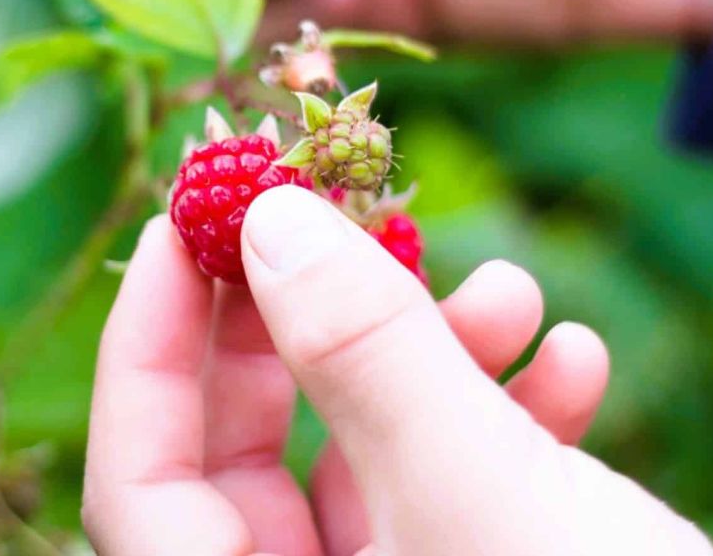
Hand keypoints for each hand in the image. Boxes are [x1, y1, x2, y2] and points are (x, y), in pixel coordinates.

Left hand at [83, 187, 692, 554]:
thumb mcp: (481, 497)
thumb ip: (365, 358)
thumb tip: (267, 219)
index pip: (138, 480)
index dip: (149, 340)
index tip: (194, 217)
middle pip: (247, 454)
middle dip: (301, 325)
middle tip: (335, 224)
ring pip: (363, 456)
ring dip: (432, 357)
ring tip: (511, 294)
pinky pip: (451, 488)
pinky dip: (504, 415)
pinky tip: (573, 367)